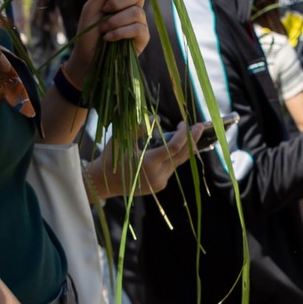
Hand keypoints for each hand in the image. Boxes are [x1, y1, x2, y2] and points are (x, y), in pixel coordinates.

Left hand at [65, 0, 148, 88]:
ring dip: (116, 20)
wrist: (87, 58)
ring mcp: (140, 22)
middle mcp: (133, 6)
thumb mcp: (91, 8)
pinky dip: (121, 32)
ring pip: (137, 12)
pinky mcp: (143, 38)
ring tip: (104, 29)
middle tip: (105, 10)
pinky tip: (109, 38)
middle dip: (119, 1)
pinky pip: (138, 28)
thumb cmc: (88, 32)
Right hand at [83, 122, 202, 199]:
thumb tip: (157, 118)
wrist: (103, 183)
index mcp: (149, 163)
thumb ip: (139, 127)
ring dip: (184, 147)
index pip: (175, 146)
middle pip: (182, 155)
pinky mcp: (160, 186)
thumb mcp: (122, 139)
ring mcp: (160, 182)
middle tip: (199, 126)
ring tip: (185, 133)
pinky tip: (172, 146)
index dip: (184, 134)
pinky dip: (174, 156)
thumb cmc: (112, 158)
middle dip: (192, 140)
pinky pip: (172, 168)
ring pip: (178, 162)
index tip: (185, 122)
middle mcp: (158, 175)